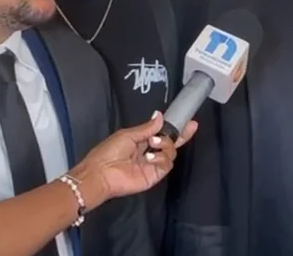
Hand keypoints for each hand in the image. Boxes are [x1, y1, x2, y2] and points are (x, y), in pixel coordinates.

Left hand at [70, 112, 197, 207]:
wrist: (102, 173)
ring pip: (171, 152)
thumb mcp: (128, 135)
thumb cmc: (110, 151)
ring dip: (165, 145)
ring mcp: (153, 164)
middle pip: (172, 143)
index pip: (163, 133)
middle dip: (182, 135)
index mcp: (142, 140)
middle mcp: (150, 151)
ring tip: (152, 144)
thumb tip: (160, 116)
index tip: (189, 121)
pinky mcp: (155, 175)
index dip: (176, 128)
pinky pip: (167, 165)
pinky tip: (150, 158)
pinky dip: (161, 159)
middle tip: (190, 127)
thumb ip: (147, 128)